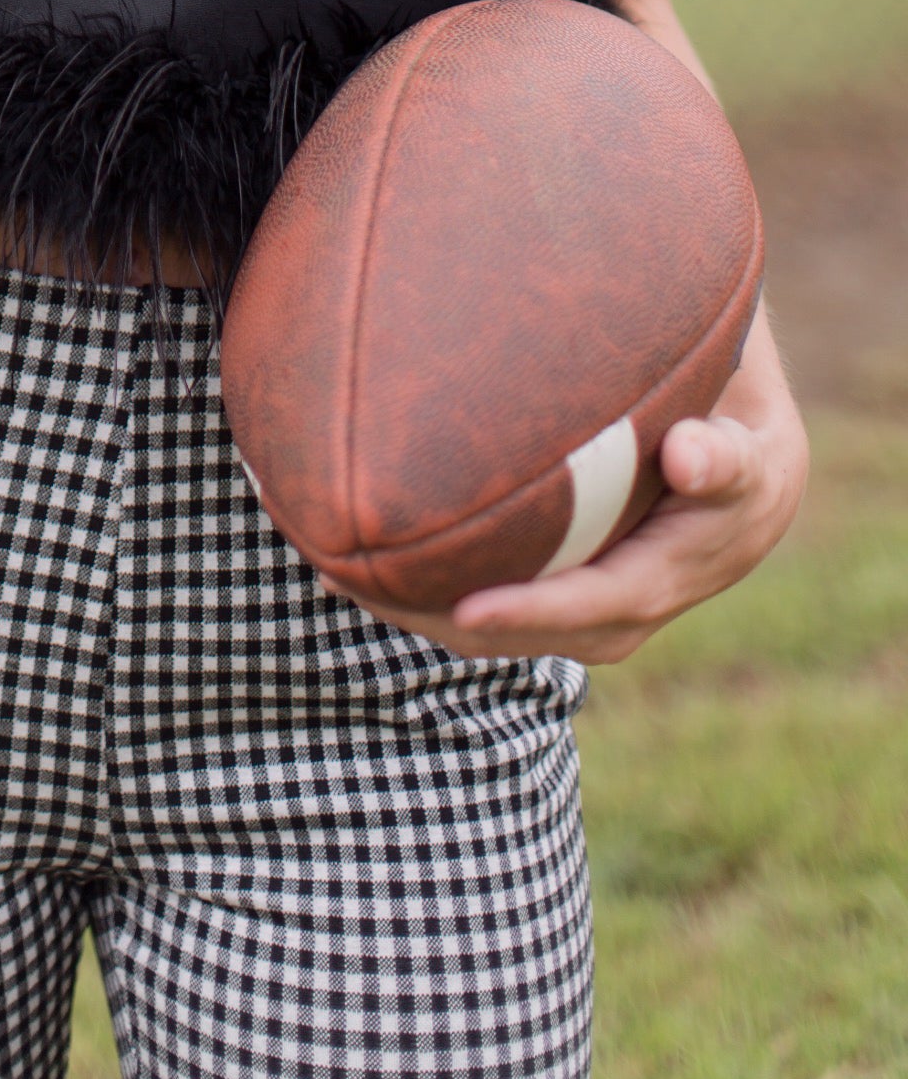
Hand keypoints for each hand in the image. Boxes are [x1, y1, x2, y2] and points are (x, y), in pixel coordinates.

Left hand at [329, 308, 808, 664]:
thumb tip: (688, 455)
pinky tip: (356, 552)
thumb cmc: (737, 447)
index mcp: (662, 582)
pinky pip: (485, 597)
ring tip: (334, 566)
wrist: (740, 480)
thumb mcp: (745, 451)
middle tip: (355, 578)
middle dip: (435, 615)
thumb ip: (722, 458)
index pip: (588, 608)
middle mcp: (616, 616)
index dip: (528, 613)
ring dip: (414, 603)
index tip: (466, 609)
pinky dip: (426, 581)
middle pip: (516, 631)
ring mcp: (579, 611)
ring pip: (487, 624)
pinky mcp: (554, 590)